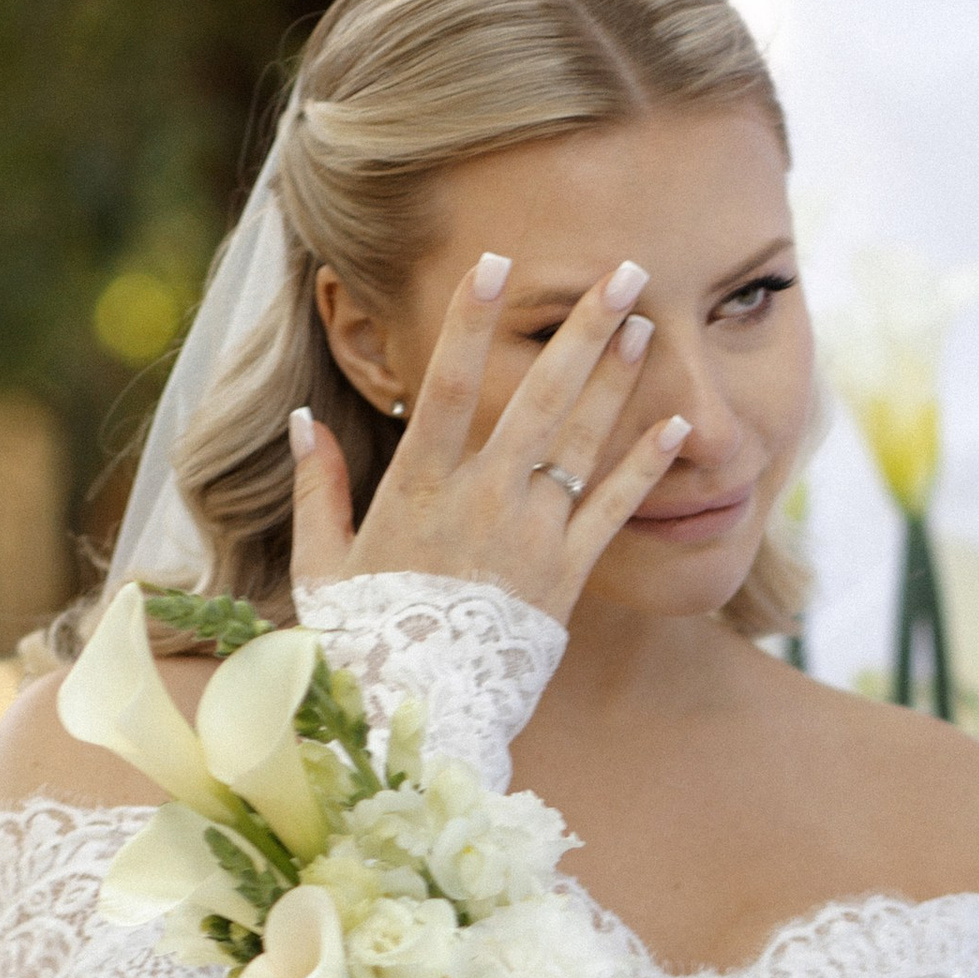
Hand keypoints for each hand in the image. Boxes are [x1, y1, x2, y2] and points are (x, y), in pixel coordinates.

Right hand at [290, 249, 689, 623]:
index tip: (496, 265)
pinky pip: (612, 511)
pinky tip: (676, 425)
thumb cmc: (365, 639)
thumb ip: (316, 489)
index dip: (473, 322)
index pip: (449, 385)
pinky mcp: (566, 575)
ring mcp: (529, 535)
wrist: (420, 713)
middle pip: (538, 396)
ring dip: (616, 378)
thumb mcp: (322, 563)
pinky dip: (645, 467)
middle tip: (623, 270)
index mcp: (418, 488)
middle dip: (582, 328)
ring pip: (581, 441)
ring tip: (644, 323)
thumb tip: (302, 422)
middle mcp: (480, 499)